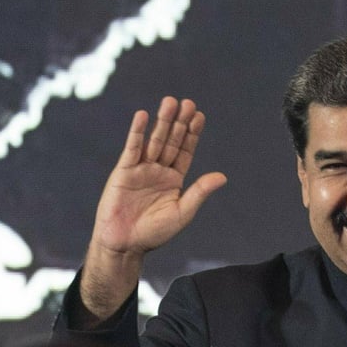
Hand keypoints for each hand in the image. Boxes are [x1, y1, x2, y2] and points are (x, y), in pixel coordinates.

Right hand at [79, 97, 226, 320]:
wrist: (124, 244)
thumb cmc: (154, 233)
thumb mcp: (182, 212)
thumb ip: (199, 192)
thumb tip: (222, 176)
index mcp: (174, 180)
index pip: (186, 151)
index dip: (192, 134)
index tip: (200, 116)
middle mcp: (159, 170)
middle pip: (171, 141)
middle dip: (180, 123)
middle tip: (188, 103)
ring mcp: (141, 169)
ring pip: (154, 141)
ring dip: (162, 122)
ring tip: (170, 102)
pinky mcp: (123, 171)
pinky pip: (132, 148)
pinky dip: (137, 132)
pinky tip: (143, 116)